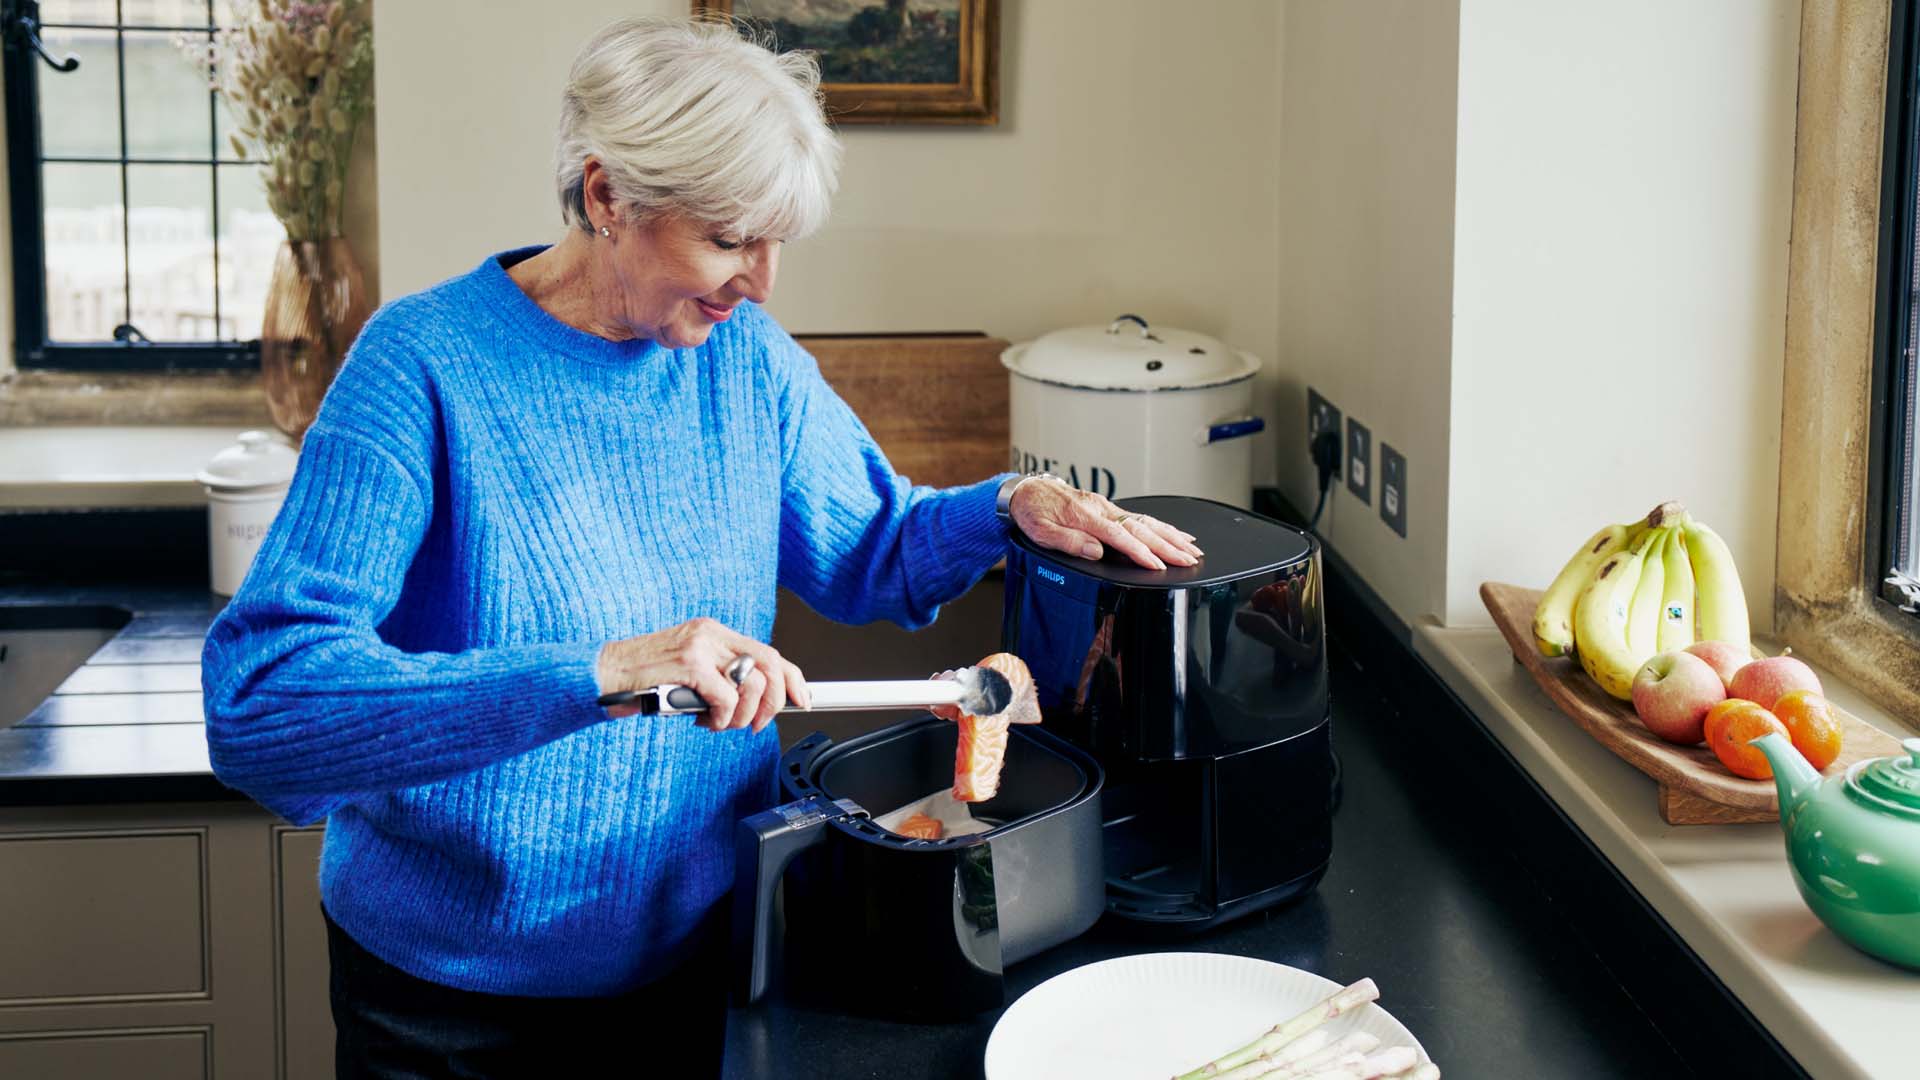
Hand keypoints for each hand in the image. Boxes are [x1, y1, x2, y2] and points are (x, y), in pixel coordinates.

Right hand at [595, 617, 809, 732]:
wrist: (602, 675)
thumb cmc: (644, 681)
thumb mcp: (690, 674)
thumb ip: (720, 678)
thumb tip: (757, 703)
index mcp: (714, 632)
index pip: (770, 652)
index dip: (792, 679)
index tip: (802, 701)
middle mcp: (711, 634)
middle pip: (770, 665)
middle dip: (772, 703)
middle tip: (755, 726)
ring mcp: (700, 647)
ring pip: (751, 684)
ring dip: (742, 716)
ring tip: (718, 723)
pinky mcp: (688, 665)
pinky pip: (725, 698)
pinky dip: (721, 717)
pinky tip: (702, 721)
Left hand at [1008, 478, 1202, 569]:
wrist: (1026, 492)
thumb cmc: (1032, 512)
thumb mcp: (1041, 532)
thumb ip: (1068, 542)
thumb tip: (1095, 551)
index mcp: (1085, 516)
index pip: (1119, 536)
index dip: (1140, 552)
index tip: (1158, 565)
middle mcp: (1101, 509)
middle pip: (1140, 528)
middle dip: (1167, 545)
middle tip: (1189, 559)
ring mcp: (1107, 507)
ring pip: (1145, 521)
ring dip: (1170, 535)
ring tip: (1192, 548)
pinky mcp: (1108, 509)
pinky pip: (1140, 518)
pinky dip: (1161, 526)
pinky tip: (1175, 533)